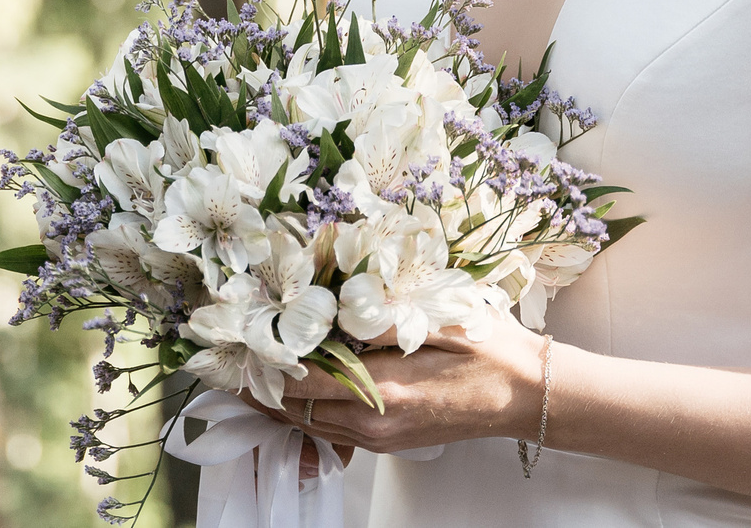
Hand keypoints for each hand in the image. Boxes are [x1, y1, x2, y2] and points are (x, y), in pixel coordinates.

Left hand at [253, 314, 547, 457]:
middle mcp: (375, 423)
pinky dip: (304, 411)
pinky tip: (292, 389)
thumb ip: (379, 317)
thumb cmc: (489, 351)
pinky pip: (331, 431)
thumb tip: (328, 309)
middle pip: (295, 409)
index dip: (264, 361)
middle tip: (224, 358)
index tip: (237, 336)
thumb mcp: (438, 320)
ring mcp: (380, 438)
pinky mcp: (387, 442)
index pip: (303, 381)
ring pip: (308, 425)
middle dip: (258, 385)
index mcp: (385, 392)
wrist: (526, 393)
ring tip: (245, 371)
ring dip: (277, 400)